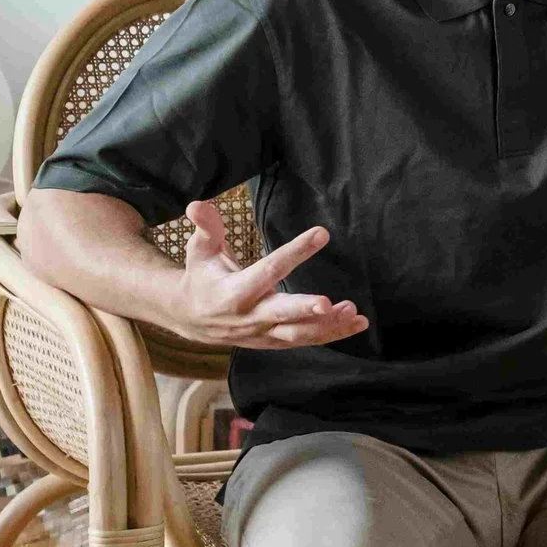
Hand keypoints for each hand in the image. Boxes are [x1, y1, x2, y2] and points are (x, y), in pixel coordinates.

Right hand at [168, 200, 368, 349]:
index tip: (322, 233)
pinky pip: (305, 340)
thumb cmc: (202, 277)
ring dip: (327, 325)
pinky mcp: (274, 342)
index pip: (268, 270)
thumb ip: (206, 228)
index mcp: (233, 291)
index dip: (295, 251)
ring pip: (297, 333)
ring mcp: (262, 333)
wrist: (190, 318)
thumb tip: (197, 204)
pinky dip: (331, 334)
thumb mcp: (201, 250)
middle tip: (328, 303)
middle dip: (304, 310)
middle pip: (280, 314)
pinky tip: (357, 322)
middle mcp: (249, 316)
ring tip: (353, 311)